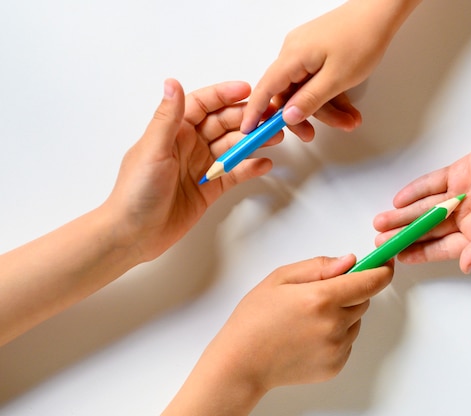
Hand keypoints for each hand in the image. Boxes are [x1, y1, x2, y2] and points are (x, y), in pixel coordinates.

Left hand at [103, 79, 277, 261]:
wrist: (134, 234)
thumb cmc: (136, 190)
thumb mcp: (153, 150)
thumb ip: (167, 118)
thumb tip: (173, 82)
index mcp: (174, 131)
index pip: (203, 105)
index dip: (224, 95)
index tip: (248, 90)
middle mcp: (189, 145)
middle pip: (223, 124)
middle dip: (247, 119)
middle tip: (270, 118)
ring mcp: (201, 166)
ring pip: (233, 147)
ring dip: (253, 141)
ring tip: (274, 138)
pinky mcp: (210, 188)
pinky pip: (235, 173)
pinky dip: (250, 168)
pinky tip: (264, 164)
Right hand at [217, 255, 392, 387]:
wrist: (241, 363)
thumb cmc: (254, 319)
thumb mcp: (280, 278)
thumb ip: (319, 267)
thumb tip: (350, 261)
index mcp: (321, 299)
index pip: (370, 282)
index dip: (382, 270)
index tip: (385, 263)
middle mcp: (334, 325)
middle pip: (363, 300)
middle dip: (350, 291)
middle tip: (319, 294)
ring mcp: (336, 349)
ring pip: (355, 321)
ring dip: (342, 314)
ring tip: (307, 319)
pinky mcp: (335, 366)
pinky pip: (347, 342)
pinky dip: (335, 335)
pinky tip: (308, 336)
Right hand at [241, 0, 410, 138]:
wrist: (380, 13)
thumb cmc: (361, 39)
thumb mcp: (336, 79)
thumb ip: (310, 100)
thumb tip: (287, 116)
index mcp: (293, 56)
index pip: (266, 88)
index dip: (256, 111)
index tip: (249, 130)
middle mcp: (294, 53)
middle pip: (289, 93)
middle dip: (305, 116)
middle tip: (313, 135)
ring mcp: (306, 52)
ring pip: (306, 89)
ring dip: (326, 109)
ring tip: (349, 120)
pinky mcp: (318, 53)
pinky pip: (316, 80)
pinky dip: (330, 96)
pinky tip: (348, 109)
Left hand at [373, 135, 470, 273]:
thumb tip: (466, 266)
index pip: (442, 248)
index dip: (420, 252)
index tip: (399, 257)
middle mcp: (465, 217)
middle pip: (428, 229)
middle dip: (404, 234)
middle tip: (380, 240)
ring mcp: (460, 195)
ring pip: (425, 207)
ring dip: (403, 215)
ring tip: (381, 221)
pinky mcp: (458, 174)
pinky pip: (432, 184)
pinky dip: (416, 191)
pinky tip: (399, 200)